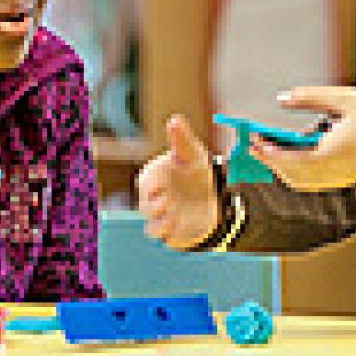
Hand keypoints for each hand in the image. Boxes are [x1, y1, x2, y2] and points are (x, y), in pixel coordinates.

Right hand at [136, 115, 219, 249]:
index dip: (154, 184)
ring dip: (161, 221)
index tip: (164, 184)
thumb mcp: (192, 153)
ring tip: (175, 217)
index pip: (146, 182)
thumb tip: (174, 119)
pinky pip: (160, 236)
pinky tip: (179, 226)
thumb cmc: (195, 171)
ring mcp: (159, 215)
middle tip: (170, 201)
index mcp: (153, 177)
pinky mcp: (168, 231)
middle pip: (145, 205)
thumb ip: (182, 138)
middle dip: (155, 205)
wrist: (210, 196)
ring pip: (151, 223)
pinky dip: (167, 233)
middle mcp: (152, 198)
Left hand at [249, 86, 355, 190]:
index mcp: (332, 153)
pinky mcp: (342, 180)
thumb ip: (310, 98)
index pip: (292, 160)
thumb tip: (281, 99)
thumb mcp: (342, 99)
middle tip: (254, 145)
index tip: (255, 141)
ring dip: (281, 168)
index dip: (270, 152)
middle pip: (292, 174)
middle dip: (271, 161)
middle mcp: (334, 172)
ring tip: (267, 150)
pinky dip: (295, 171)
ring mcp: (339, 179)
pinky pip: (312, 181)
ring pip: (300, 181)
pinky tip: (289, 156)